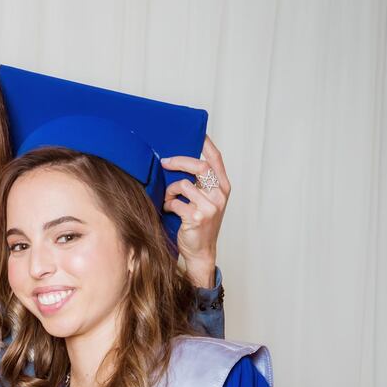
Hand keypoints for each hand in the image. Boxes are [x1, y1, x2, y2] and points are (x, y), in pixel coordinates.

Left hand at [161, 135, 230, 288]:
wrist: (201, 252)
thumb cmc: (200, 224)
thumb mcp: (207, 201)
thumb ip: (200, 183)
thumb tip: (177, 161)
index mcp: (223, 187)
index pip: (216, 158)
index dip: (205, 143)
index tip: (195, 134)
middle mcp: (219, 195)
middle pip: (199, 166)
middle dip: (178, 161)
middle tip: (164, 162)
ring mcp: (210, 207)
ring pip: (183, 184)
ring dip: (170, 191)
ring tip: (169, 200)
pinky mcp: (198, 217)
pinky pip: (176, 202)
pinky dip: (169, 205)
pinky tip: (169, 210)